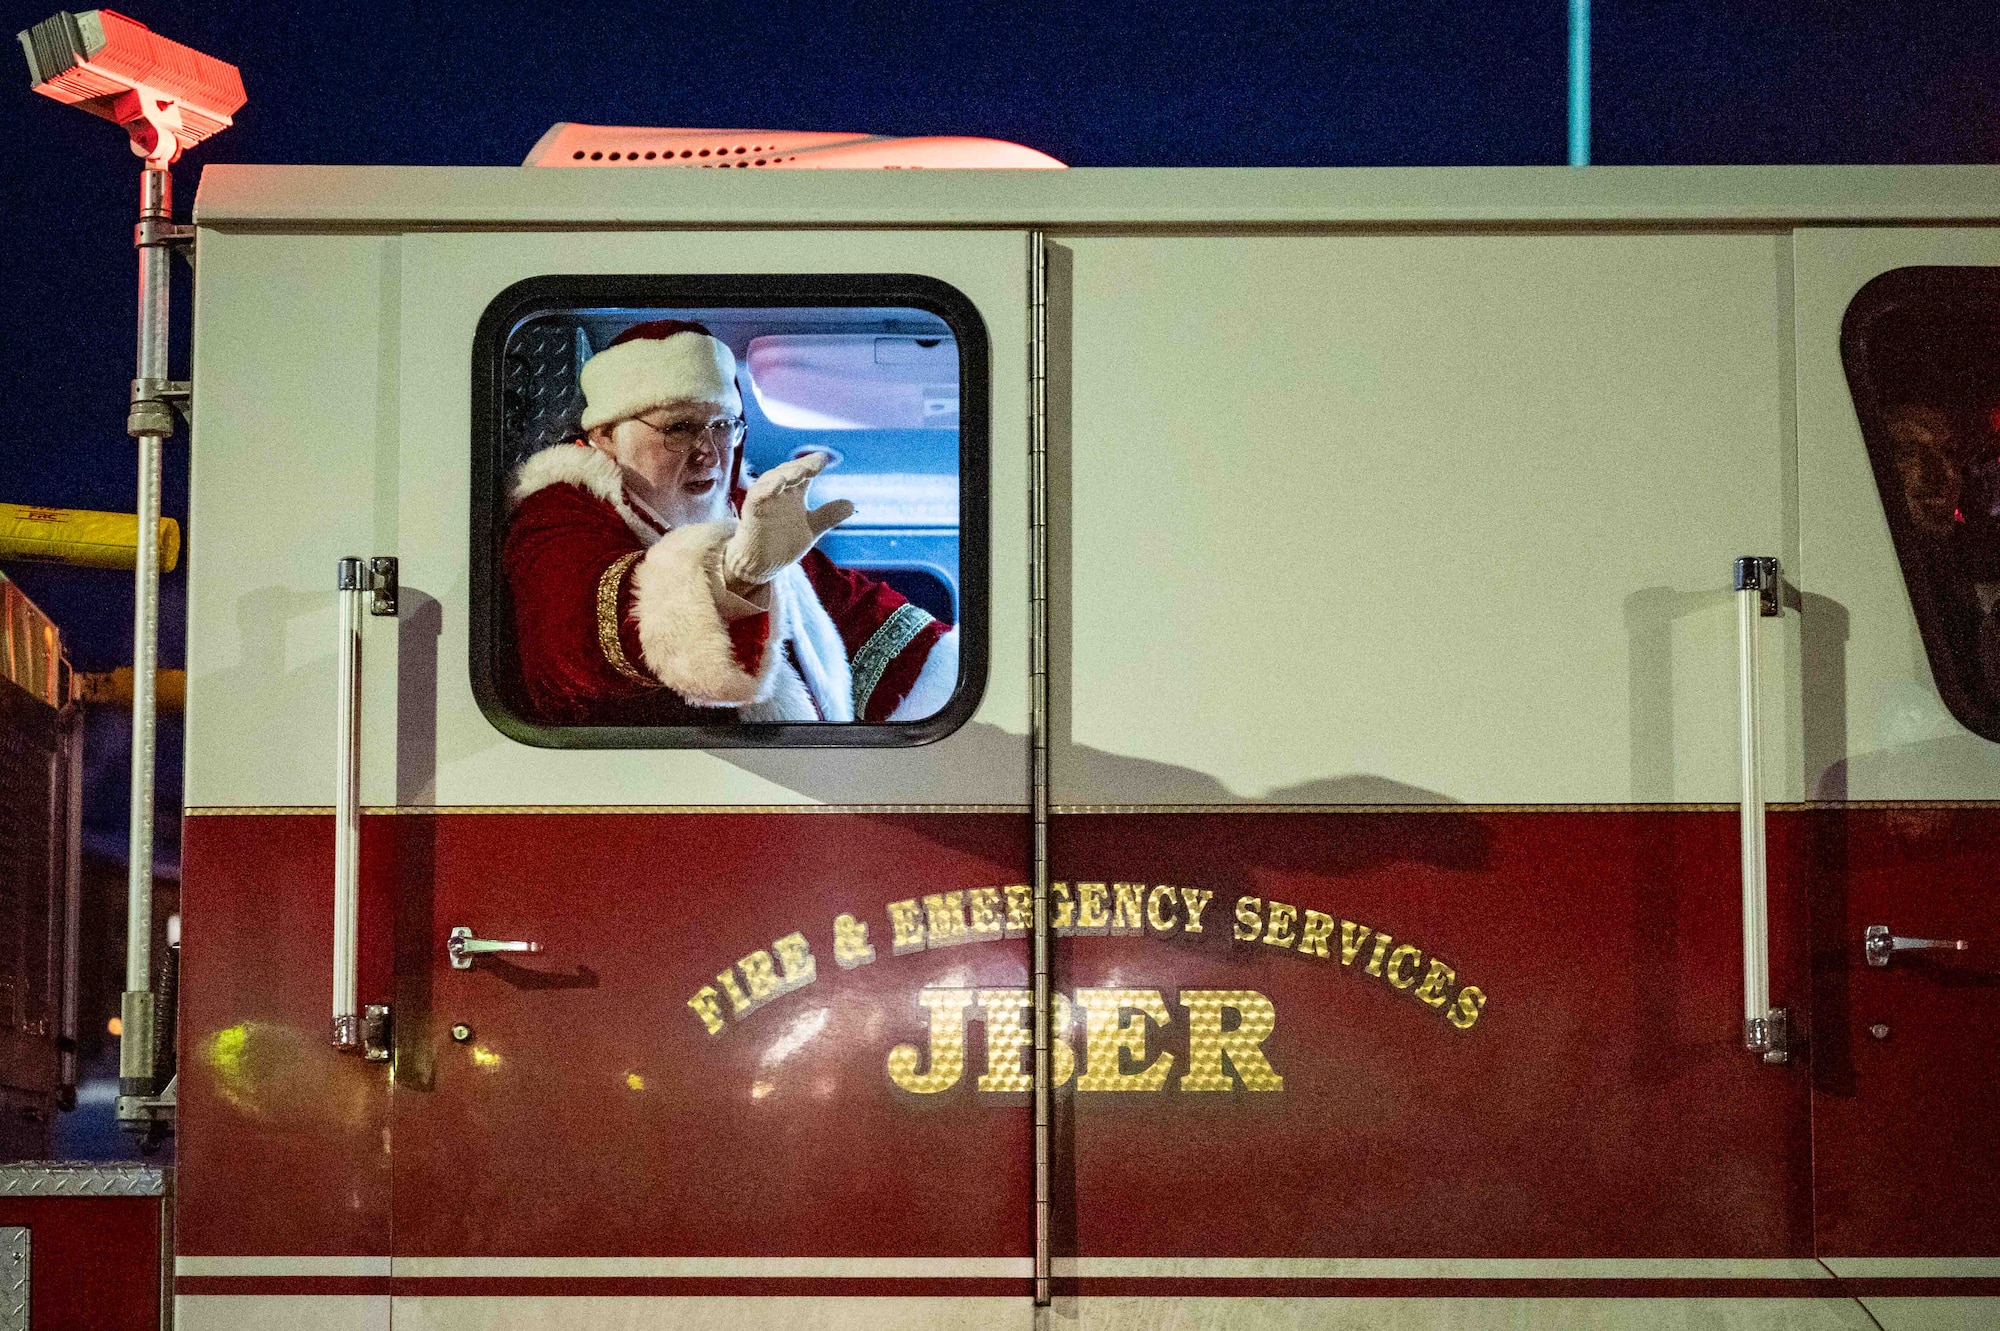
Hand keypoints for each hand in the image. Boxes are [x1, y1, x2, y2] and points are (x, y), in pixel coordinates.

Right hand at [722, 452, 854, 588]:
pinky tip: (778, 485)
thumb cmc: (783, 543)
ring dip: (787, 474)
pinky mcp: (752, 511)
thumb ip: (828, 515)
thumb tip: (852, 504)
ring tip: (802, 472)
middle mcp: (779, 492)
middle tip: (817, 463)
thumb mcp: (811, 528)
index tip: (826, 459)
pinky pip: (757, 496)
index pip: (804, 472)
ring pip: (773, 479)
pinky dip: (766, 489)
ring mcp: (765, 500)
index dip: (813, 463)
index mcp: (793, 493)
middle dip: (803, 465)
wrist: (762, 564)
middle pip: (790, 471)